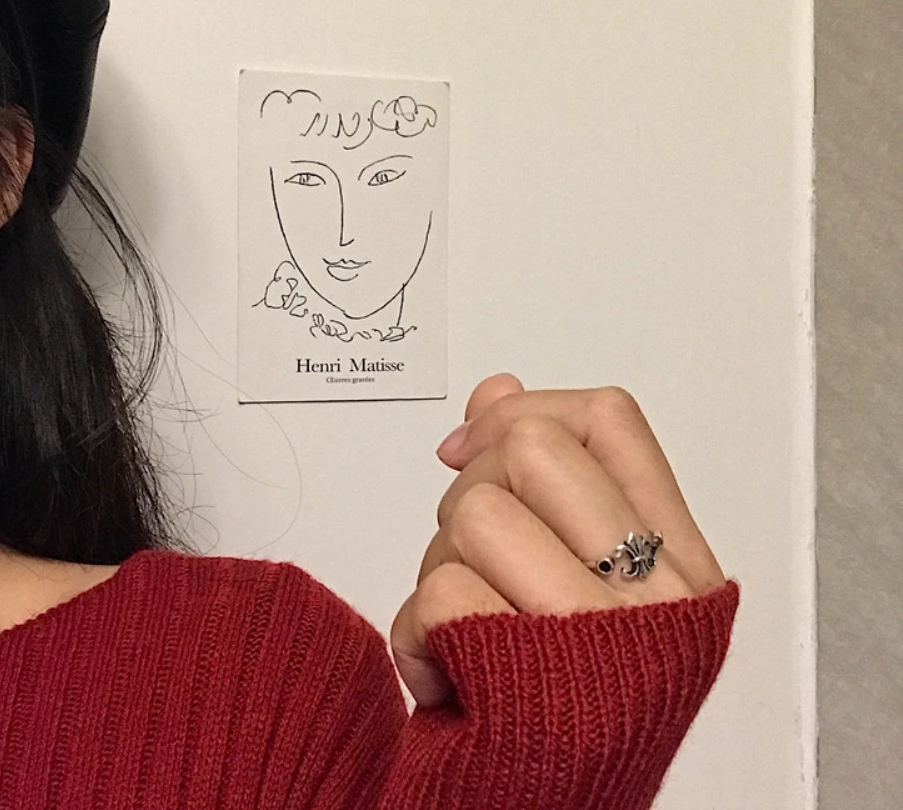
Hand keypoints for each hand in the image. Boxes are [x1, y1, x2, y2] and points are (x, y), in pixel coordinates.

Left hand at [390, 373, 726, 706]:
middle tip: (479, 559)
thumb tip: (495, 392)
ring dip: (441, 566)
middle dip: (470, 490)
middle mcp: (655, 596)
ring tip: (468, 627)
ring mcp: (597, 637)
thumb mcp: (577, 581)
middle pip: (528, 447)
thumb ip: (549, 480)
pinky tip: (451, 677)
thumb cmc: (560, 702)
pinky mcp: (532, 681)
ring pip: (474, 512)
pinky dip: (416, 637)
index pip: (607, 419)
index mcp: (678, 561)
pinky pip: (437, 594)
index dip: (524, 410)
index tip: (471, 444)